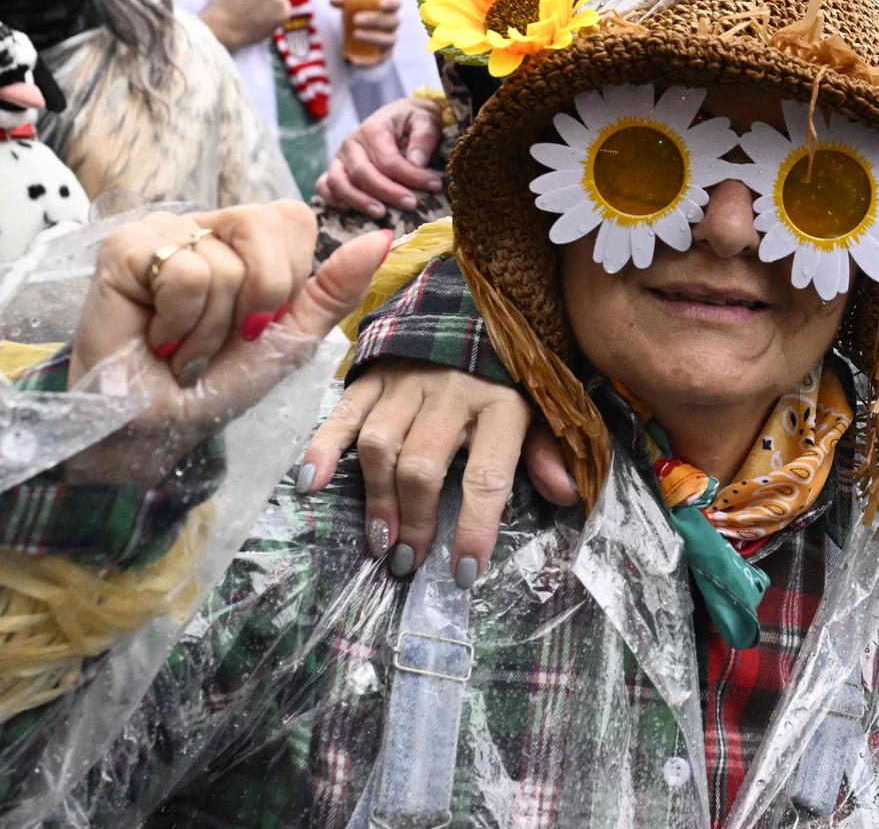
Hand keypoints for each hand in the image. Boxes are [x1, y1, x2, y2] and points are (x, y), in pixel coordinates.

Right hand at [66, 205, 387, 485]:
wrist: (160, 427)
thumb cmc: (219, 384)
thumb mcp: (291, 338)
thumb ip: (335, 288)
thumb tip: (381, 238)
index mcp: (246, 241)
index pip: (293, 217)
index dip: (286, 279)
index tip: (258, 322)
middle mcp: (205, 226)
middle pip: (263, 224)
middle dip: (256, 300)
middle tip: (223, 337)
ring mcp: (162, 232)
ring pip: (223, 260)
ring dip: (211, 328)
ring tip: (183, 347)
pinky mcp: (125, 248)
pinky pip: (183, 272)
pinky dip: (179, 323)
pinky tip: (158, 339)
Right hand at [299, 362, 579, 581]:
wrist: (472, 306)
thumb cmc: (506, 372)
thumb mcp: (540, 407)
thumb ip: (547, 451)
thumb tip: (566, 496)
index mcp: (501, 405)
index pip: (488, 475)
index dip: (476, 526)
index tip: (465, 572)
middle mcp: (453, 393)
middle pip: (423, 465)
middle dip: (416, 519)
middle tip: (408, 558)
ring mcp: (408, 382)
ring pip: (382, 444)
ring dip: (377, 498)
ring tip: (379, 539)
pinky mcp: (374, 374)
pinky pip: (344, 413)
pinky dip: (324, 447)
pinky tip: (311, 482)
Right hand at [314, 96, 445, 216]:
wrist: (400, 117)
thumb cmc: (413, 121)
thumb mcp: (425, 119)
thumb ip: (423, 137)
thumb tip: (417, 161)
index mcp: (373, 129)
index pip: (388, 159)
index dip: (411, 176)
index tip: (434, 185)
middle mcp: (351, 143)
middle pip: (362, 173)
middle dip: (387, 192)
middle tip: (411, 204)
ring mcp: (340, 158)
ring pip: (338, 182)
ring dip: (358, 201)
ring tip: (382, 213)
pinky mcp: (335, 170)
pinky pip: (324, 187)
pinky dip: (333, 200)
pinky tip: (353, 212)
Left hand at [329, 0, 401, 64]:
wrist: (359, 31)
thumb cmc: (358, 12)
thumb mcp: (350, 4)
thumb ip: (344, 1)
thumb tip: (333, 1)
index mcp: (388, 7)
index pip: (396, 3)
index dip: (391, 3)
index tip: (380, 3)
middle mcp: (392, 24)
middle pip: (391, 21)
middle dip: (375, 20)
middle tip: (356, 19)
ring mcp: (389, 40)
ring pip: (387, 40)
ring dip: (372, 37)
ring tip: (355, 34)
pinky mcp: (383, 55)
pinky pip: (378, 59)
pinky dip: (367, 61)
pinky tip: (353, 60)